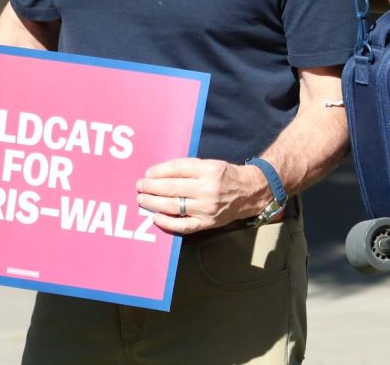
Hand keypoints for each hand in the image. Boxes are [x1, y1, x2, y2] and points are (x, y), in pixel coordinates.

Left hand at [136, 158, 266, 234]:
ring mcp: (206, 208)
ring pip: (173, 206)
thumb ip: (189, 168)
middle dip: (152, 187)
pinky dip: (167, 222)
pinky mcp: (207, 223)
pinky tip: (155, 217)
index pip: (178, 169)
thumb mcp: (211, 164)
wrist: (250, 193)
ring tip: (142, 200)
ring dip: (153, 203)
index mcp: (209, 170)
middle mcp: (208, 189)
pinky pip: (183, 225)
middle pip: (172, 188)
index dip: (159, 171)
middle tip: (140, 186)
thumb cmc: (227, 176)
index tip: (148, 173)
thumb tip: (160, 174)